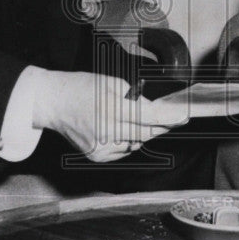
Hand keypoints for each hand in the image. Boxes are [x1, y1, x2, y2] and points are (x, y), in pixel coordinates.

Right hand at [33, 71, 178, 161]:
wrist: (54, 103)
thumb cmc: (82, 87)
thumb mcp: (113, 82)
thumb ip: (136, 98)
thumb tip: (155, 111)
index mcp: (112, 109)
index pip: (150, 117)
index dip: (170, 118)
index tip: (184, 117)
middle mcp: (107, 131)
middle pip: (146, 133)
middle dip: (160, 126)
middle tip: (171, 119)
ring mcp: (101, 147)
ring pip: (136, 144)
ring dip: (142, 133)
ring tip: (129, 118)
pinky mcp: (97, 157)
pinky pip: (123, 151)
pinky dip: (127, 141)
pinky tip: (117, 128)